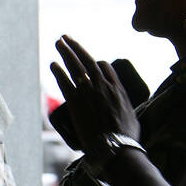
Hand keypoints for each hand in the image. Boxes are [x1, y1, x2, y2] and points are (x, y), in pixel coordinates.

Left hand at [51, 34, 139, 154]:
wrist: (115, 147)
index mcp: (117, 88)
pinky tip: (52, 64)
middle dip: (76, 47)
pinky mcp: (76, 103)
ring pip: (76, 67)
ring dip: (66, 53)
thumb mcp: (132, 117)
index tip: (88, 60)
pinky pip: (65, 83)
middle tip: (66, 38)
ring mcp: (89, 93)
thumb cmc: (126, 138)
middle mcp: (103, 86)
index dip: (95, 62)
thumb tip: (124, 112)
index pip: (105, 67)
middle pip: (87, 60)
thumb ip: (125, 109)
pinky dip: (58, 72)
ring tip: (58, 42)